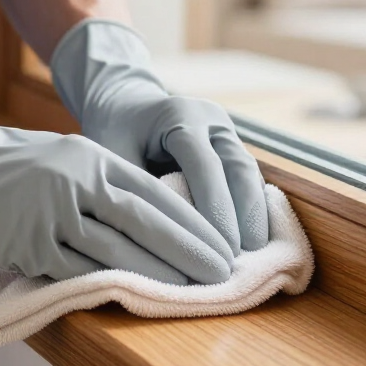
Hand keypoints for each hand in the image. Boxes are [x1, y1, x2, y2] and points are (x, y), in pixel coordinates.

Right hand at [0, 70, 234, 283]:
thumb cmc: (3, 162)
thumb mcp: (59, 155)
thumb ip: (99, 177)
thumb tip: (147, 209)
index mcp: (88, 157)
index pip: (154, 192)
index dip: (191, 221)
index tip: (220, 242)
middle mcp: (75, 182)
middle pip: (146, 221)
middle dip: (190, 251)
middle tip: (224, 274)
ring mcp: (50, 214)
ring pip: (117, 251)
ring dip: (159, 276)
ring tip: (192, 294)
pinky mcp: (26, 245)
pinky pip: (76, 272)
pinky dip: (110, 287)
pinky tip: (134, 298)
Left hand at [51, 19, 268, 252]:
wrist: (126, 105)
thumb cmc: (114, 132)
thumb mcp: (112, 154)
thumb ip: (134, 189)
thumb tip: (153, 241)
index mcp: (180, 116)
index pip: (204, 164)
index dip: (215, 206)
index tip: (220, 247)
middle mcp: (210, 121)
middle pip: (237, 167)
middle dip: (243, 214)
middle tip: (239, 259)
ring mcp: (225, 132)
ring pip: (249, 173)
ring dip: (253, 214)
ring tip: (251, 254)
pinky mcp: (232, 147)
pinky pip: (247, 178)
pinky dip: (250, 208)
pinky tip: (250, 241)